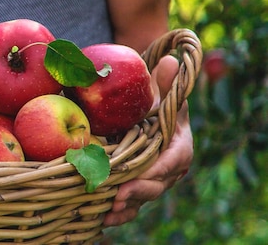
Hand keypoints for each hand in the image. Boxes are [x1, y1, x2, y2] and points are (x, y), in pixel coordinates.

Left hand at [103, 55, 193, 225]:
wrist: (146, 119)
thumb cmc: (155, 104)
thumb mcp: (160, 92)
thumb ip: (165, 82)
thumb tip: (168, 61)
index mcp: (178, 145)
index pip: (175, 159)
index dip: (161, 168)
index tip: (145, 172)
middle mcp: (167, 168)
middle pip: (156, 183)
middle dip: (138, 191)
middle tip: (119, 196)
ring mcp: (151, 181)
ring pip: (142, 198)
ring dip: (126, 208)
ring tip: (108, 214)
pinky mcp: (136, 188)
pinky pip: (129, 205)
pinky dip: (118, 213)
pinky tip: (102, 220)